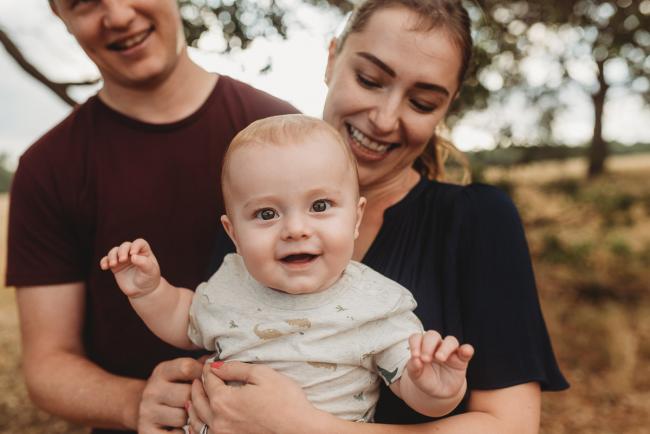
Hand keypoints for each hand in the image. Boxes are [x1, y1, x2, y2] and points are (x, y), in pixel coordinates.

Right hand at [100, 238, 160, 297]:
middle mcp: (133, 253)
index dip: (135, 246)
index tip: (133, 254)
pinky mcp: (115, 266)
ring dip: (112, 256)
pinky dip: (104, 261)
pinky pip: (107, 260)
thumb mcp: (150, 271)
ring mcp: (123, 259)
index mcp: (144, 251)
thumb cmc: (149, 279)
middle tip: (122, 260)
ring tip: (113, 264)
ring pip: (115, 251)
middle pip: (125, 246)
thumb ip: (143, 263)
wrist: (142, 291)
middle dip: (122, 251)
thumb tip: (132, 256)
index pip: (139, 243)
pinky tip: (104, 267)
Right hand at [137, 357, 202, 433]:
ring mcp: (147, 411)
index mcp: (162, 371)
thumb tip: (220, 363)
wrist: (149, 411)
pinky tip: (180, 428)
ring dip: (190, 418)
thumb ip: (200, 366)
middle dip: (197, 399)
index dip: (202, 374)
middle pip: (188, 394)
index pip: (188, 367)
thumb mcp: (182, 373)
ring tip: (187, 414)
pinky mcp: (147, 430)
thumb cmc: (175, 389)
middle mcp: (152, 390)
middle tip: (196, 400)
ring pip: (183, 416)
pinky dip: (181, 433)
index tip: (205, 379)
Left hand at [188, 361, 322, 433]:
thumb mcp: (262, 375)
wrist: (300, 430)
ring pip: (197, 421)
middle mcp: (218, 420)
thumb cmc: (285, 402)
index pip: (208, 380)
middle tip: (199, 378)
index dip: (208, 369)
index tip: (209, 363)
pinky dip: (198, 427)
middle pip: (198, 400)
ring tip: (193, 399)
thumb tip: (215, 366)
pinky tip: (200, 422)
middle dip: (197, 386)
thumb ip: (235, 369)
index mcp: (223, 400)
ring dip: (193, 407)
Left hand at [406, 331, 473, 398]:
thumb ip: (413, 368)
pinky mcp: (462, 359)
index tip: (415, 356)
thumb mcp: (416, 376)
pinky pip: (467, 350)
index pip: (417, 337)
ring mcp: (450, 351)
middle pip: (433, 335)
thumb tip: (415, 360)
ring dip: (445, 347)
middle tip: (425, 359)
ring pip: (450, 340)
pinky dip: (467, 349)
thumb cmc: (426, 379)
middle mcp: (436, 345)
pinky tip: (465, 351)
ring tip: (440, 358)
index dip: (415, 343)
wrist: (439, 392)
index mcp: (422, 347)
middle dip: (428, 345)